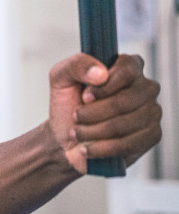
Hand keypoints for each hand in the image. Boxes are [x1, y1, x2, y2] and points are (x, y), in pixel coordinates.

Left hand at [48, 53, 161, 173]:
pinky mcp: (151, 135)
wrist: (64, 137)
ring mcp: (151, 112)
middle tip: (76, 116)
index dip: (103, 87)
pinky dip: (102, 148)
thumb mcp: (60, 77)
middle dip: (94, 113)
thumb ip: (76, 65)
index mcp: (128, 66)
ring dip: (94, 131)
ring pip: (126, 124)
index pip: (128, 70)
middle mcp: (145, 87)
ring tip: (78, 133)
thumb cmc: (67, 104)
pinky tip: (87, 147)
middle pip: (126, 101)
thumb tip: (101, 73)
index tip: (84, 97)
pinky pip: (129, 144)